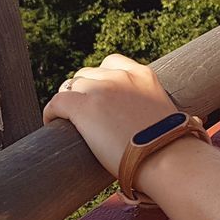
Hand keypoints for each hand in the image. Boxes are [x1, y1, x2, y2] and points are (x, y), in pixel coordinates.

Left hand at [43, 54, 179, 182]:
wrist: (164, 156)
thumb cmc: (168, 146)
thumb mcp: (163, 114)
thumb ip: (151, 110)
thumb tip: (161, 125)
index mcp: (143, 75)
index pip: (113, 63)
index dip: (102, 78)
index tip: (101, 95)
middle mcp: (121, 76)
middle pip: (89, 74)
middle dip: (85, 91)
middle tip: (84, 113)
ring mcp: (102, 89)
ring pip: (73, 86)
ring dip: (70, 101)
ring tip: (68, 119)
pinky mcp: (84, 108)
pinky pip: (57, 102)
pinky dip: (52, 112)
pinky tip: (52, 123)